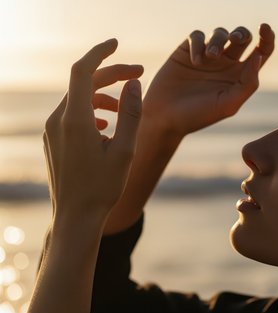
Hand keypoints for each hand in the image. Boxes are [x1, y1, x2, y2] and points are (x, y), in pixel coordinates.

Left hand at [44, 39, 142, 222]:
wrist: (76, 217)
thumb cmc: (103, 187)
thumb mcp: (125, 149)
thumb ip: (131, 113)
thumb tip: (134, 83)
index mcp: (76, 120)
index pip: (82, 71)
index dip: (100, 53)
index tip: (117, 43)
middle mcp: (58, 121)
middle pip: (83, 83)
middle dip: (111, 75)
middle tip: (138, 74)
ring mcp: (52, 131)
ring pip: (79, 99)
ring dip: (103, 95)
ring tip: (125, 106)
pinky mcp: (53, 140)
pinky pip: (73, 114)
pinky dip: (92, 110)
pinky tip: (107, 126)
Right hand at [143, 23, 274, 135]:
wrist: (165, 117)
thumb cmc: (198, 116)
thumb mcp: (228, 105)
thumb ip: (247, 83)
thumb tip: (258, 57)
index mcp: (240, 76)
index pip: (261, 52)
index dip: (267, 37)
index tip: (265, 28)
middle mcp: (226, 64)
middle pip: (242, 37)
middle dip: (242, 33)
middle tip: (235, 40)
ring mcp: (206, 56)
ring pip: (220, 33)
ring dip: (218, 40)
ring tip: (210, 57)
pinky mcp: (187, 51)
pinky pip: (197, 36)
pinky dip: (198, 44)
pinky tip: (195, 61)